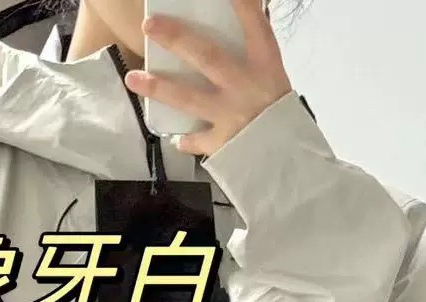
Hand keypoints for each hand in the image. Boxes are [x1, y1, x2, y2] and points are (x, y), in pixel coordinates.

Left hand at [124, 0, 292, 158]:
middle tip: (149, 25)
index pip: (254, 24)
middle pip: (207, 56)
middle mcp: (246, 86)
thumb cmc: (283, 115)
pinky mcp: (225, 144)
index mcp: (265, 65)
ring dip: (159, 88)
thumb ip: (256, 52)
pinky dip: (185, 140)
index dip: (239, 4)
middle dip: (177, 39)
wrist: (293, 162)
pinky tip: (174, 137)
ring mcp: (233, 115)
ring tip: (133, 79)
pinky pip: (198, 140)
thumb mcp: (275, 77)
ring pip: (190, 98)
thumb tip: (247, 14)